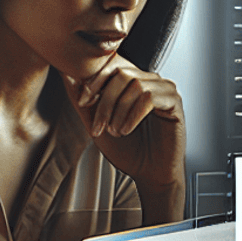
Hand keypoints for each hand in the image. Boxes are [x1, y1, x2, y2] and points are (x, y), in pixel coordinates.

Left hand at [64, 56, 184, 218]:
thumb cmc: (127, 150)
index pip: (112, 66)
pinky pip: (150, 97)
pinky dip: (133, 114)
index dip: (94, 80)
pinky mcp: (175, 103)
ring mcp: (165, 91)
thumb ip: (83, 100)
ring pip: (135, 85)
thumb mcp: (96, 123)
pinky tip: (127, 130)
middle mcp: (151, 82)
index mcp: (133, 83)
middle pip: (121, 74)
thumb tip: (66, 75)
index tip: (83, 102)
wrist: (149, 174)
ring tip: (116, 131)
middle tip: (100, 126)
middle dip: (105, 100)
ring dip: (119, 110)